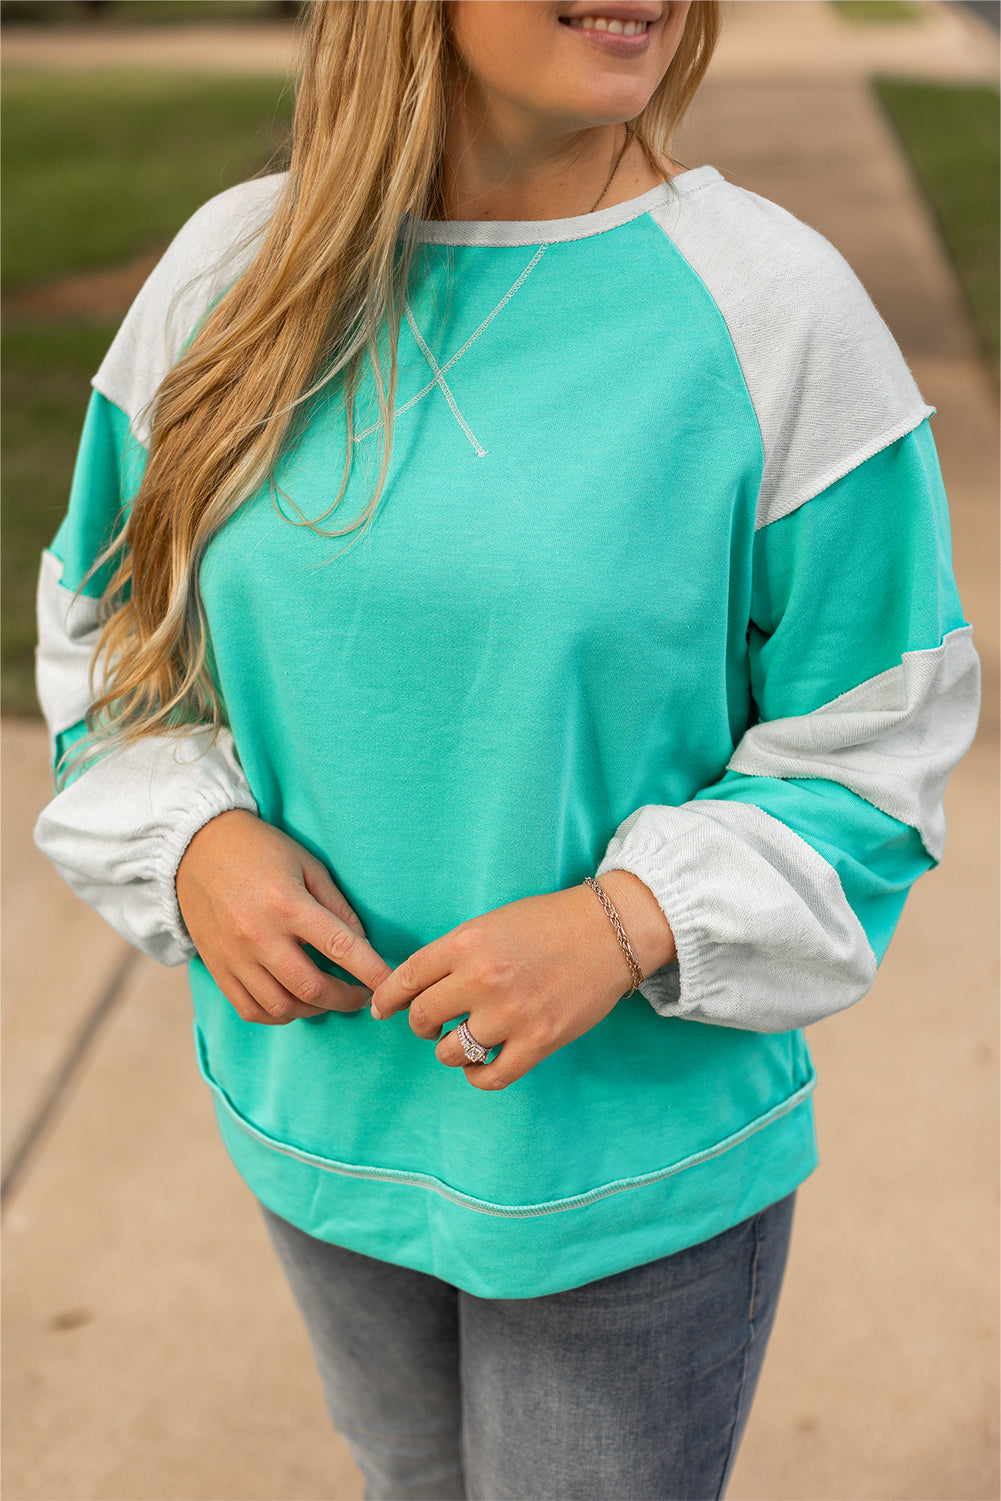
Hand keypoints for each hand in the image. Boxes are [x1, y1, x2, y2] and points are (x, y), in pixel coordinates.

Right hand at [176, 809, 391, 1025]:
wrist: (195, 849)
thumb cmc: (260, 851)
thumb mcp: (308, 864)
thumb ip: (338, 907)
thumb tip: (363, 946)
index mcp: (286, 903)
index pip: (340, 947)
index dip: (371, 971)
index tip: (390, 986)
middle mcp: (258, 935)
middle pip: (311, 989)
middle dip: (346, 999)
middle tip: (362, 995)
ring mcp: (233, 956)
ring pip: (281, 1007)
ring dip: (314, 1010)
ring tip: (328, 997)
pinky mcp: (217, 968)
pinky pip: (251, 1010)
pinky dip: (278, 1015)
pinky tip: (294, 1002)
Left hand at [369, 873, 675, 1089]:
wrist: (609, 932)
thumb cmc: (549, 922)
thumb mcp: (492, 923)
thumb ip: (456, 952)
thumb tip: (418, 986)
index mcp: (467, 944)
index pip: (407, 978)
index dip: (387, 998)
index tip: (382, 1009)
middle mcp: (482, 979)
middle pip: (423, 1017)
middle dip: (419, 1024)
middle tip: (428, 1024)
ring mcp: (510, 1014)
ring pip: (450, 1051)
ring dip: (447, 1049)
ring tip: (459, 1041)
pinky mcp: (538, 1042)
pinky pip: (491, 1076)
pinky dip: (476, 1075)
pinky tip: (477, 1064)